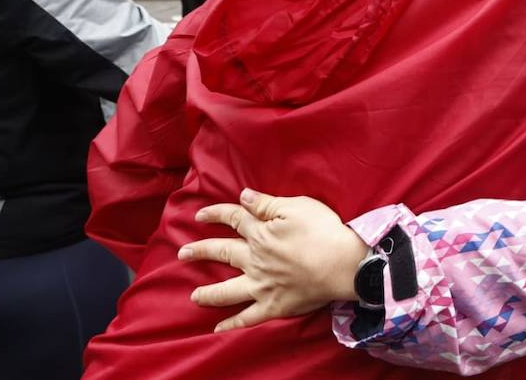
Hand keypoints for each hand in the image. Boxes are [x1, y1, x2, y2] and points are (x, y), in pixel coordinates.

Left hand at [179, 189, 367, 332]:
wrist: (342, 265)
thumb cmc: (323, 231)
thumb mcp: (297, 206)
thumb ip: (266, 203)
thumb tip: (243, 196)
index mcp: (260, 233)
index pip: (233, 219)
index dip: (215, 214)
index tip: (199, 215)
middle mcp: (255, 260)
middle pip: (223, 253)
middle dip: (201, 252)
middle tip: (182, 254)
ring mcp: (262, 286)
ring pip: (228, 290)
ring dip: (208, 293)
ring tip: (194, 296)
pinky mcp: (273, 306)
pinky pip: (248, 318)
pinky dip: (232, 324)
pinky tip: (218, 329)